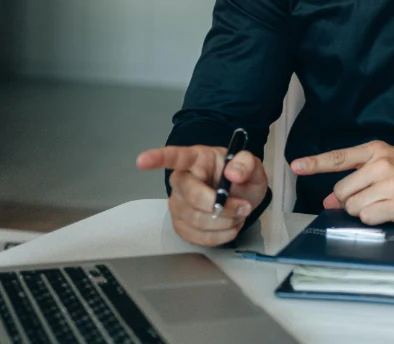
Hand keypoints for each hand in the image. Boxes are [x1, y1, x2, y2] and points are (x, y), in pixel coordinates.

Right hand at [136, 145, 267, 246]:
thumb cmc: (241, 178)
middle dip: (222, 208)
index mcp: (196, 159)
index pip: (174, 156)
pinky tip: (229, 226)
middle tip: (244, 207)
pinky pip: (196, 237)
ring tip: (237, 215)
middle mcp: (181, 180)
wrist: (242, 198)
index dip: (157, 158)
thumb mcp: (252, 166)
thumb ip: (247, 164)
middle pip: (192, 199)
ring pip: (195, 220)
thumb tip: (233, 173)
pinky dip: (218, 236)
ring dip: (224, 223)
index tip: (141, 160)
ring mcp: (178, 204)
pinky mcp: (181, 224)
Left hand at [290, 141, 393, 224]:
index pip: (338, 157)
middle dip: (350, 200)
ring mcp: (390, 183)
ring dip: (363, 211)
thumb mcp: (386, 166)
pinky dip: (374, 220)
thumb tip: (328, 199)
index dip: (314, 164)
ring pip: (353, 207)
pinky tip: (390, 213)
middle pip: (342, 191)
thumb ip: (357, 178)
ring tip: (384, 204)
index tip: (295, 167)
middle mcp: (381, 164)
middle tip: (372, 198)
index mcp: (376, 150)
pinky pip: (368, 218)